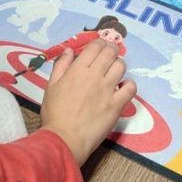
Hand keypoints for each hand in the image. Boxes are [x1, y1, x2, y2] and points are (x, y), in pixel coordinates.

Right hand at [39, 41, 136, 165]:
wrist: (64, 139)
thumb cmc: (55, 113)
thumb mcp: (51, 86)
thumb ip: (61, 66)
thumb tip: (70, 50)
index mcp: (78, 70)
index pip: (95, 46)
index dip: (99, 43)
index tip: (99, 46)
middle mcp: (95, 76)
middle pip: (110, 52)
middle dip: (111, 49)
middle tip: (110, 53)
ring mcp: (107, 90)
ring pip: (121, 66)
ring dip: (119, 64)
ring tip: (115, 70)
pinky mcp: (117, 105)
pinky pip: (130, 88)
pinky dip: (129, 84)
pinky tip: (123, 87)